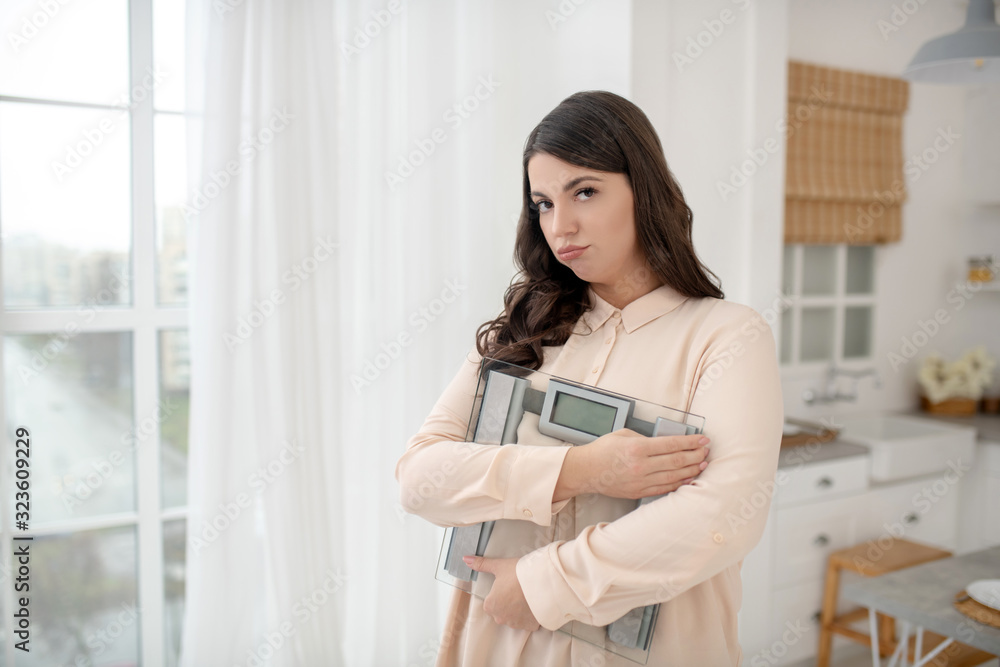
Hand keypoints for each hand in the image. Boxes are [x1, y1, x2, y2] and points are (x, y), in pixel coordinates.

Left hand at [462, 555, 539, 631]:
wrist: (543, 582)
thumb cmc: (518, 574)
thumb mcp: (499, 566)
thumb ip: (481, 564)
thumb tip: (465, 559)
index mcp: (490, 605)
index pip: (491, 601)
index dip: (500, 592)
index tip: (508, 585)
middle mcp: (501, 618)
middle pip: (502, 610)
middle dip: (509, 602)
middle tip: (518, 589)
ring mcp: (516, 623)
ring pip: (514, 617)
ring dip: (519, 609)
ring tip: (527, 595)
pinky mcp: (530, 626)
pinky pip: (527, 622)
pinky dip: (530, 615)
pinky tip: (534, 604)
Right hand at [555, 429, 709, 501]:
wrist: (586, 471)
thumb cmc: (603, 451)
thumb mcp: (624, 435)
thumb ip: (646, 438)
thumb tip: (665, 444)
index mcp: (638, 448)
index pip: (672, 444)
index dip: (691, 442)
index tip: (703, 439)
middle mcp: (641, 466)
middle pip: (677, 461)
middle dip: (696, 455)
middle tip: (706, 451)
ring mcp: (641, 481)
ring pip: (674, 476)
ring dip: (691, 470)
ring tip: (702, 464)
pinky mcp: (639, 492)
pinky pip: (665, 488)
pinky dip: (679, 483)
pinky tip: (688, 478)